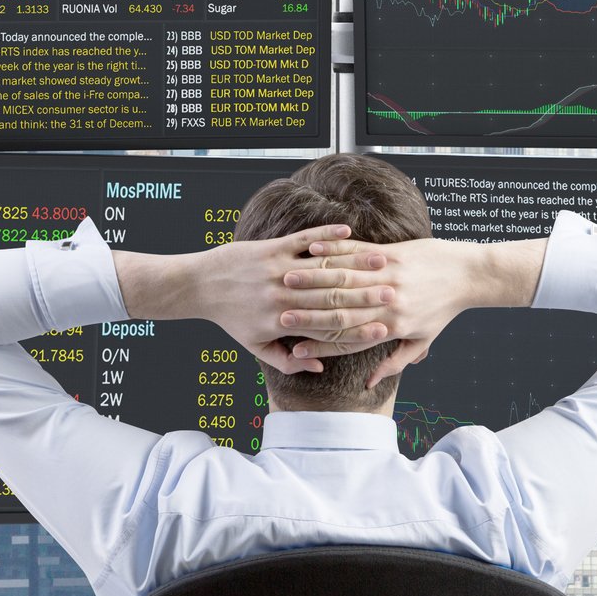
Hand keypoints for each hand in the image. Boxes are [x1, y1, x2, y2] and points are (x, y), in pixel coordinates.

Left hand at [114, 225, 395, 374]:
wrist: (200, 285)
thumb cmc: (231, 319)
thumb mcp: (255, 346)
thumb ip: (287, 360)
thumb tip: (318, 365)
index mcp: (281, 323)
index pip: (327, 326)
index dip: (357, 326)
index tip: (385, 325)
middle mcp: (282, 296)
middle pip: (332, 296)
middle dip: (366, 294)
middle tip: (396, 292)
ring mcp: (277, 269)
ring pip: (323, 267)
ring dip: (354, 262)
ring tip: (382, 261)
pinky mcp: (271, 247)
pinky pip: (305, 240)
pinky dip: (327, 235)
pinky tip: (348, 230)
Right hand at [277, 237, 497, 387]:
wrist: (467, 274)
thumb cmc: (442, 310)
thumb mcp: (421, 340)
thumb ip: (394, 361)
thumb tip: (369, 382)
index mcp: (392, 327)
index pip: (349, 340)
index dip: (321, 346)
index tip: (295, 349)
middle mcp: (387, 304)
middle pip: (340, 311)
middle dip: (308, 315)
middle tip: (280, 316)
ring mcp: (388, 276)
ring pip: (344, 280)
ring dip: (313, 280)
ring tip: (286, 281)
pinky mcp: (392, 254)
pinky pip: (356, 252)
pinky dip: (333, 250)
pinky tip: (311, 249)